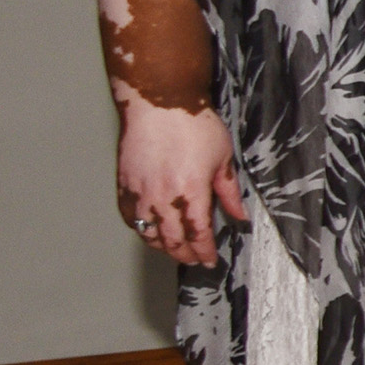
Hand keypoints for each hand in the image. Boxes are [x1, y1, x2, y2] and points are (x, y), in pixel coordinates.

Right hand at [114, 98, 246, 266]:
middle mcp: (162, 197)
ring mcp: (140, 192)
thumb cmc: (192, 125)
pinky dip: (139, 229)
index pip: (198, 234)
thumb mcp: (223, 159)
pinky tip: (149, 232)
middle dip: (185, 254)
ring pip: (147, 232)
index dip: (204, 251)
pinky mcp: (125, 184)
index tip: (210, 260)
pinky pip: (129, 217)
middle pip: (172, 239)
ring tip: (175, 251)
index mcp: (191, 192)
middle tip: (194, 260)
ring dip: (162, 246)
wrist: (159, 104)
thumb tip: (240, 216)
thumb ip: (229, 192)